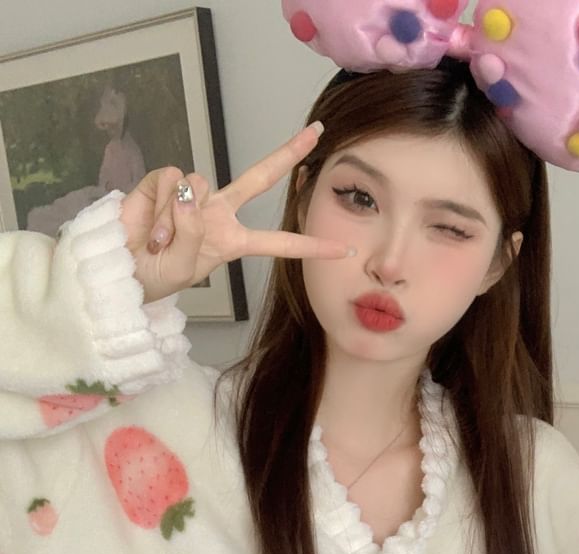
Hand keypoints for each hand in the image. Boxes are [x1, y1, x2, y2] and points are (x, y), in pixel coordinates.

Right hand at [119, 122, 353, 303]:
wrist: (115, 271)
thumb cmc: (152, 277)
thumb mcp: (185, 268)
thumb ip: (195, 233)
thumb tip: (191, 195)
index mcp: (232, 240)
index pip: (279, 242)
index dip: (310, 246)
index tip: (344, 250)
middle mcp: (217, 212)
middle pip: (260, 177)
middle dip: (288, 153)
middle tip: (317, 133)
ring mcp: (191, 196)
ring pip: (199, 185)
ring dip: (174, 220)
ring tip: (158, 242)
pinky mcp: (163, 183)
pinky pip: (170, 184)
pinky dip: (156, 209)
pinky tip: (147, 228)